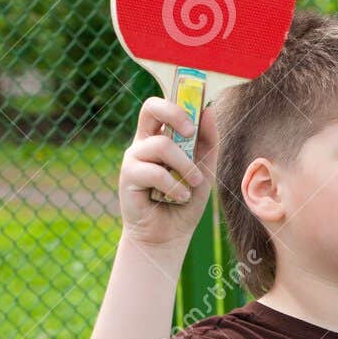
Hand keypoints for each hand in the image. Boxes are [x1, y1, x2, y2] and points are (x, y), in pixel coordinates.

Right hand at [118, 94, 217, 245]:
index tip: (199, 117)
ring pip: (161, 145)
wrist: (168, 236)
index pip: (163, 106)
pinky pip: (155, 172)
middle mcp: (144, 143)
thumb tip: (209, 110)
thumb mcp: (205, 170)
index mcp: (160, 137)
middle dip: (175, 113)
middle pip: (150, 107)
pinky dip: (174, 186)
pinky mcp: (128, 177)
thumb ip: (208, 142)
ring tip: (193, 184)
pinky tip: (180, 197)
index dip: (180, 102)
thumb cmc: (184, 201)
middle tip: (191, 132)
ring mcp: (134, 158)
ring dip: (185, 165)